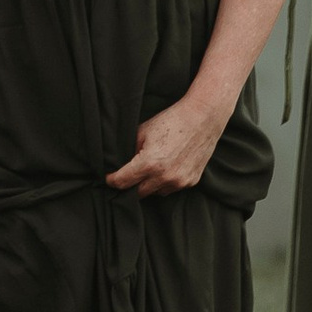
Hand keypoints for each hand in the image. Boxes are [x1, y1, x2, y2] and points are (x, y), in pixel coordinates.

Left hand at [108, 100, 223, 196]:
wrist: (202, 118)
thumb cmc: (171, 121)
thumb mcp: (142, 132)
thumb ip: (129, 150)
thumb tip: (118, 163)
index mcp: (149, 163)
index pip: (122, 182)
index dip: (112, 180)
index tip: (108, 178)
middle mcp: (164, 177)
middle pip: (137, 193)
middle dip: (129, 186)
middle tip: (126, 176)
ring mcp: (179, 181)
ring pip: (155, 192)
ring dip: (148, 185)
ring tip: (148, 170)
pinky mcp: (191, 182)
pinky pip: (171, 188)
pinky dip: (165, 182)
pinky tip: (165, 168)